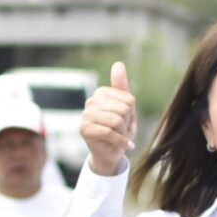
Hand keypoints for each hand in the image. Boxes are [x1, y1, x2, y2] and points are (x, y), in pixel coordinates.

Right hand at [81, 62, 139, 177]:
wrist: (112, 153)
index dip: (132, 114)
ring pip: (116, 121)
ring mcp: (86, 115)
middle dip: (127, 124)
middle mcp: (91, 101)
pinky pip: (109, 132)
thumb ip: (122, 86)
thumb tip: (118, 64)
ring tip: (121, 137)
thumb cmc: (120, 129)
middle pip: (123, 110)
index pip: (128, 100)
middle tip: (123, 131)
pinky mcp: (84, 129)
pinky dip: (120, 142)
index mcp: (101, 93)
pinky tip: (124, 146)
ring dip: (123, 134)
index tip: (126, 121)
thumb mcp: (126, 107)